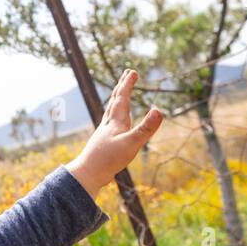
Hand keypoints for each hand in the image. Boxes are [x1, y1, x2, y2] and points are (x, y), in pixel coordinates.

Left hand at [65, 69, 162, 199]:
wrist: (88, 174)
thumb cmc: (108, 159)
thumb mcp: (131, 143)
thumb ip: (145, 128)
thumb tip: (159, 110)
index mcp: (115, 121)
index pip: (122, 98)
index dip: (128, 84)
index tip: (132, 71)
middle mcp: (109, 124)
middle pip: (115, 100)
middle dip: (122, 86)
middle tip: (127, 73)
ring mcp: (105, 133)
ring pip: (112, 111)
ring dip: (118, 100)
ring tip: (121, 95)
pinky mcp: (104, 142)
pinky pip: (111, 123)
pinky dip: (116, 117)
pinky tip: (116, 123)